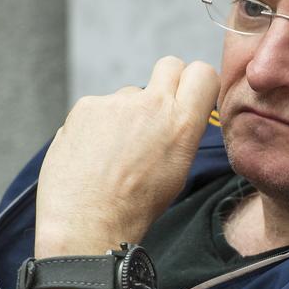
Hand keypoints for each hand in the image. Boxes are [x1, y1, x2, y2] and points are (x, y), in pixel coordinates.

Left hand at [34, 55, 219, 256]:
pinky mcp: (85, 106)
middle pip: (169, 66)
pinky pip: (98, 108)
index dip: (196, 83)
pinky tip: (92, 155)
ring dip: (124, 116)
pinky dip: (96, 127)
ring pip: (128, 96)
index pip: (202, 72)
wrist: (88, 222)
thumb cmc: (134, 207)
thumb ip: (179, 133)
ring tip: (112, 156)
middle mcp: (151, 104)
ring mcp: (115, 102)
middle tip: (153, 116)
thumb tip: (176, 115)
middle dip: (165, 84)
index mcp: (181, 123)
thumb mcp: (177, 172)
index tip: (187, 97)